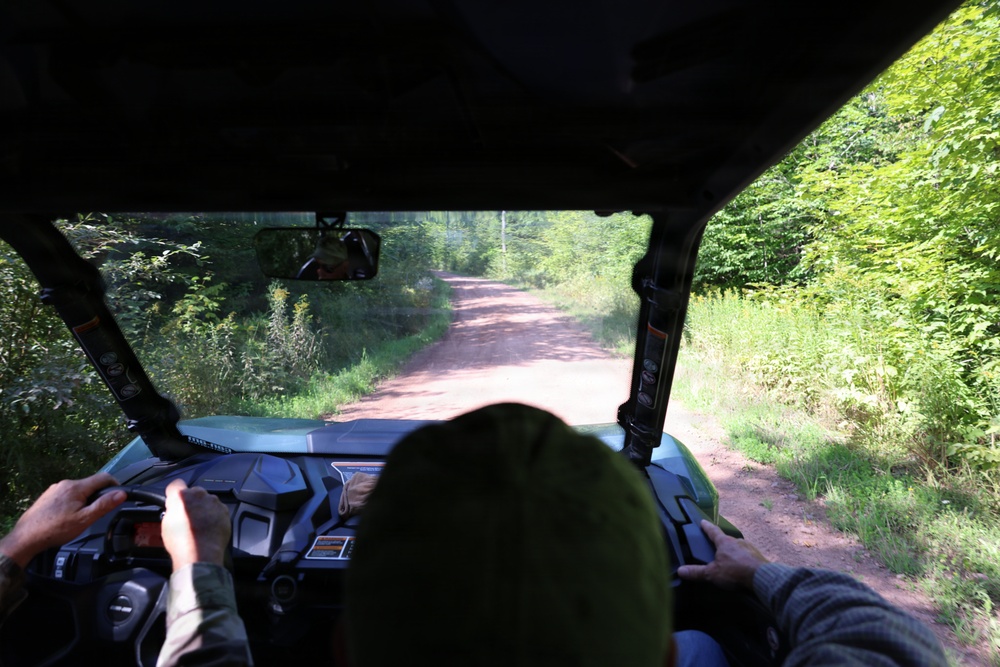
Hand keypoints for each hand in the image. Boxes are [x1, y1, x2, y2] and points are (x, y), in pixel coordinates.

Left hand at [0, 473, 125, 567]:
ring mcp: (54, 489)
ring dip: (84, 499)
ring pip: (77, 490)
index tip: (119, 495)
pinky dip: (72, 502)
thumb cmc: (56, 530)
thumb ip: (104, 505)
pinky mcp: (47, 496)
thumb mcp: (85, 519)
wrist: (26, 538)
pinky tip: (67, 517)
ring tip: (81, 517)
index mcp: (76, 487)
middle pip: (90, 484)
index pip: (103, 478)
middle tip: (98, 512)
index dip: (115, 485)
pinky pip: (66, 495)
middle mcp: (65, 484)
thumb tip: (121, 494)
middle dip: (97, 495)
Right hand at [161, 479, 230, 571]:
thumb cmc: (182, 541)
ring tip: (200, 524)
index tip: (174, 499)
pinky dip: (214, 515)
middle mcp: (200, 495)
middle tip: (188, 516)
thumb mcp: (166, 523)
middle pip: (194, 492)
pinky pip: (218, 509)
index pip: (176, 484)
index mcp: (181, 496)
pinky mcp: (225, 511)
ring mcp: (214, 502)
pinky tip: (209, 528)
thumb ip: (172, 509)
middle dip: (191, 501)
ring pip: (208, 501)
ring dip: (204, 508)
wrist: (201, 554)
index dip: (174, 493)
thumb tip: (175, 508)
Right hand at [676, 519, 768, 590]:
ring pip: (738, 548)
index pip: (713, 531)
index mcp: (724, 542)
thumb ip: (696, 572)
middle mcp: (737, 541)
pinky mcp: (758, 557)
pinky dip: (743, 560)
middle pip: (726, 540)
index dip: (707, 527)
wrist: (762, 578)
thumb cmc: (735, 572)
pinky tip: (742, 568)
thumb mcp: (712, 573)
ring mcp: (749, 548)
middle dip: (721, 543)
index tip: (703, 521)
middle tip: (716, 547)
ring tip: (730, 561)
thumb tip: (680, 570)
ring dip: (734, 552)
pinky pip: (748, 556)